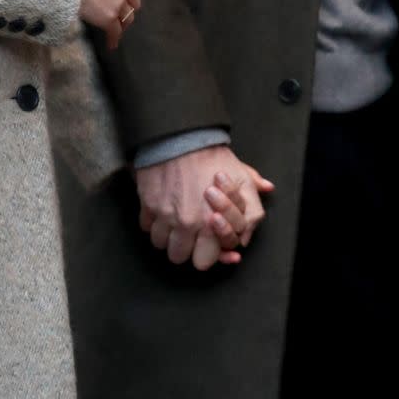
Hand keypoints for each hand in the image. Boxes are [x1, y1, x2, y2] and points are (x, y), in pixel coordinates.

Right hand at [136, 147, 273, 271]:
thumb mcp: (241, 178)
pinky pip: (146, 227)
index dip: (203, 255)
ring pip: (160, 244)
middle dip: (182, 248)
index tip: (203, 246)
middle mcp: (187, 224)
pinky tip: (160, 212)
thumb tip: (253, 224)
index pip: (203, 261)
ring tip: (172, 223)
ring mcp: (165, 216)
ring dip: (166, 236)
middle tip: (187, 235)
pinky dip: (152, 222)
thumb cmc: (212, 157)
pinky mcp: (147, 205)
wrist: (181, 137)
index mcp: (212, 223)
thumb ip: (252, 205)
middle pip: (178, 256)